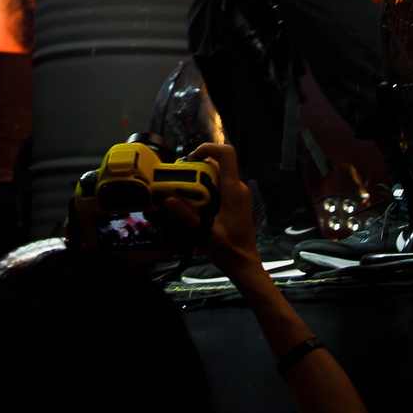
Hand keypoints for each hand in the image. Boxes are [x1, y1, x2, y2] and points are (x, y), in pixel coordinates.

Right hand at [189, 143, 262, 280]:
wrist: (244, 265)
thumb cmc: (229, 251)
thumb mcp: (205, 234)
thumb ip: (187, 216)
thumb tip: (168, 200)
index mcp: (233, 191)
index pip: (227, 155)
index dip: (208, 148)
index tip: (189, 158)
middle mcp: (237, 188)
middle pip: (216, 165)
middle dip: (196, 170)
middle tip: (178, 183)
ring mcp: (237, 195)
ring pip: (215, 177)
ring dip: (198, 182)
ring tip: (183, 197)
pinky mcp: (234, 202)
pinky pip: (218, 188)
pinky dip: (204, 192)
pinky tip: (193, 207)